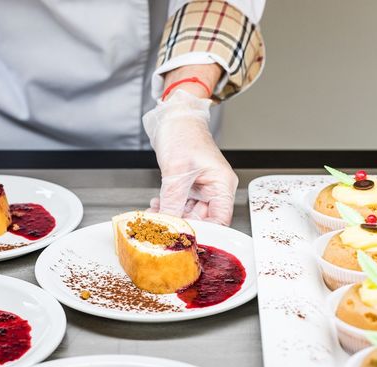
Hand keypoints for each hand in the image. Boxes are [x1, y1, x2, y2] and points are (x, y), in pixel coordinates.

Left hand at [143, 89, 237, 225]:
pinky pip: (180, 204)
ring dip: (171, 216)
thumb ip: (173, 200)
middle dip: (181, 225)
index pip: (220, 220)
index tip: (186, 239)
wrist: (173, 117)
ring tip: (154, 216)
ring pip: (188, 213)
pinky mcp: (190, 186)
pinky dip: (168, 207)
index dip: (205, 232)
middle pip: (203, 219)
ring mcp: (202, 188)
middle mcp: (215, 188)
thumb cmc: (183, 133)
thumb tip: (169, 224)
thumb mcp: (176, 171)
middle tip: (162, 229)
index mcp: (222, 184)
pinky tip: (156, 206)